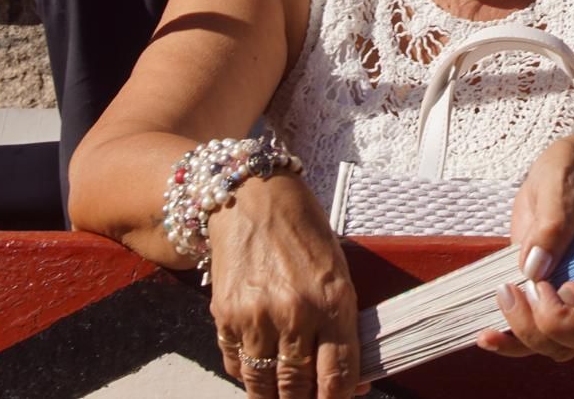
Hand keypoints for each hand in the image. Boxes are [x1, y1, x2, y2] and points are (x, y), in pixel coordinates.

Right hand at [207, 176, 362, 398]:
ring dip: (275, 396)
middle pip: (299, 388)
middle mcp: (295, 313)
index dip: (339, 398)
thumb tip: (348, 376)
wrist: (252, 196)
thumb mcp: (337, 269)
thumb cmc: (302, 229)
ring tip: (284, 395)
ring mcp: (256, 317)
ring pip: (264, 385)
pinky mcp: (225, 315)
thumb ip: (343, 323)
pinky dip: (248, 375)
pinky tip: (258, 371)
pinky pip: (236, 365)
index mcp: (332, 300)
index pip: (337, 375)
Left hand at [477, 137, 573, 361]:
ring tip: (504, 295)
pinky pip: (534, 340)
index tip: (565, 288)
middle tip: (527, 286)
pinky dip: (509, 344)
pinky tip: (485, 336)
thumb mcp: (564, 179)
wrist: (570, 172)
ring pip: (562, 347)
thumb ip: (554, 219)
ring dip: (528, 334)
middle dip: (556, 325)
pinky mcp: (546, 301)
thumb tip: (534, 267)